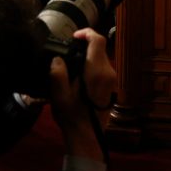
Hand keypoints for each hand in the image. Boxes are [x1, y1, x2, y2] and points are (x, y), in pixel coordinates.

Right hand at [49, 28, 116, 159]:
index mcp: (96, 71)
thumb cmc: (72, 115)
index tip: (73, 36)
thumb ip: (57, 72)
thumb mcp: (59, 94)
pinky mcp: (112, 87)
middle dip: (85, 45)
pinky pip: (103, 68)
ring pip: (101, 58)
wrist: (87, 137)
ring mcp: (112, 80)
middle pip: (100, 48)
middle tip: (68, 50)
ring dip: (88, 56)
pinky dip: (92, 65)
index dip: (86, 33)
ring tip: (71, 63)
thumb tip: (57, 58)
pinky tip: (79, 75)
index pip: (98, 41)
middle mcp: (108, 72)